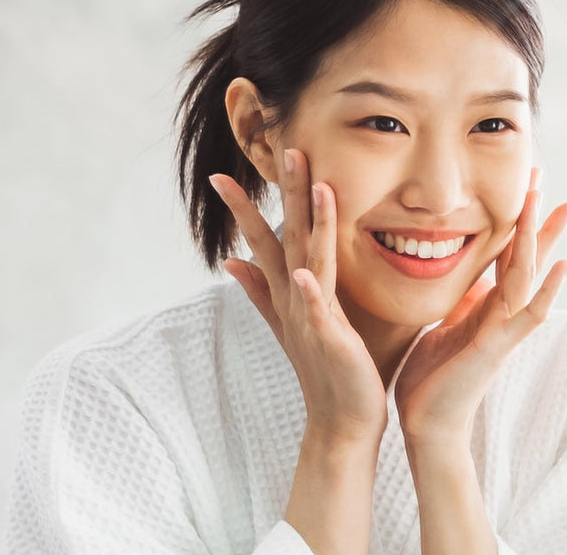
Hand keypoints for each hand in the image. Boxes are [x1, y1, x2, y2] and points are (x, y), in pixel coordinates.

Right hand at [209, 149, 387, 444]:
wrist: (341, 420)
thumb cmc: (325, 369)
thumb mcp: (290, 322)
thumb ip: (260, 291)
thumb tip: (231, 261)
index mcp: (290, 291)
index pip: (267, 237)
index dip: (248, 205)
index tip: (225, 172)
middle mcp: (295, 297)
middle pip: (288, 235)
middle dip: (287, 192)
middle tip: (285, 147)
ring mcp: (309, 317)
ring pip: (308, 260)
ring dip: (309, 224)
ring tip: (314, 187)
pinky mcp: (327, 339)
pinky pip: (318, 312)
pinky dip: (310, 294)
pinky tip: (305, 276)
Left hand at [393, 169, 566, 445]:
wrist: (426, 425)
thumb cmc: (432, 381)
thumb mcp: (443, 327)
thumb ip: (462, 304)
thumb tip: (472, 280)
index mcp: (486, 306)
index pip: (506, 253)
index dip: (516, 220)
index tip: (524, 184)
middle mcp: (501, 313)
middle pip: (525, 255)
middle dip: (535, 215)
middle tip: (544, 173)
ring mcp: (504, 330)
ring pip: (528, 275)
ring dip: (539, 238)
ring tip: (552, 203)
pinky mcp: (498, 347)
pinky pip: (528, 314)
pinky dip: (547, 290)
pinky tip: (564, 266)